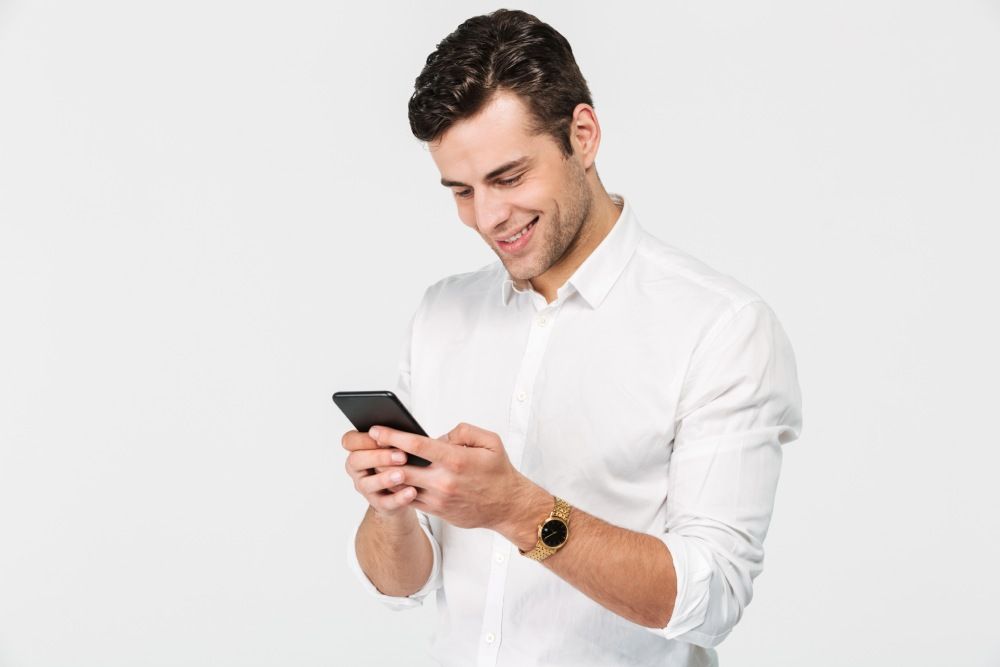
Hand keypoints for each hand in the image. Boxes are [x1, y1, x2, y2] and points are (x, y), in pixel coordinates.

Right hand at [341, 428, 416, 517]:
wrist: (406, 490)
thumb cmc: (400, 461)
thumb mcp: (396, 446)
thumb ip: (393, 440)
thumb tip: (404, 432)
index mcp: (359, 450)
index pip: (349, 441)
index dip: (363, 439)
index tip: (382, 438)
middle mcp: (357, 469)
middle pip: (356, 460)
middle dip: (378, 457)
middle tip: (401, 456)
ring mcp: (366, 487)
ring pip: (367, 484)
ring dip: (385, 479)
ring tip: (402, 475)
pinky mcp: (378, 504)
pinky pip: (385, 503)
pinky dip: (398, 498)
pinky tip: (411, 492)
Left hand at [368, 422, 529, 529]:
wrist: (507, 506)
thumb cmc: (499, 472)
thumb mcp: (489, 441)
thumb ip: (462, 431)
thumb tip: (438, 436)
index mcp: (455, 459)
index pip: (416, 445)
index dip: (393, 436)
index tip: (376, 430)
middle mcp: (443, 481)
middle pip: (401, 468)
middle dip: (381, 456)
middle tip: (368, 446)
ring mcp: (438, 499)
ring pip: (401, 486)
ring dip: (385, 475)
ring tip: (374, 462)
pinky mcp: (436, 511)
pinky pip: (409, 498)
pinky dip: (397, 488)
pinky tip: (390, 479)